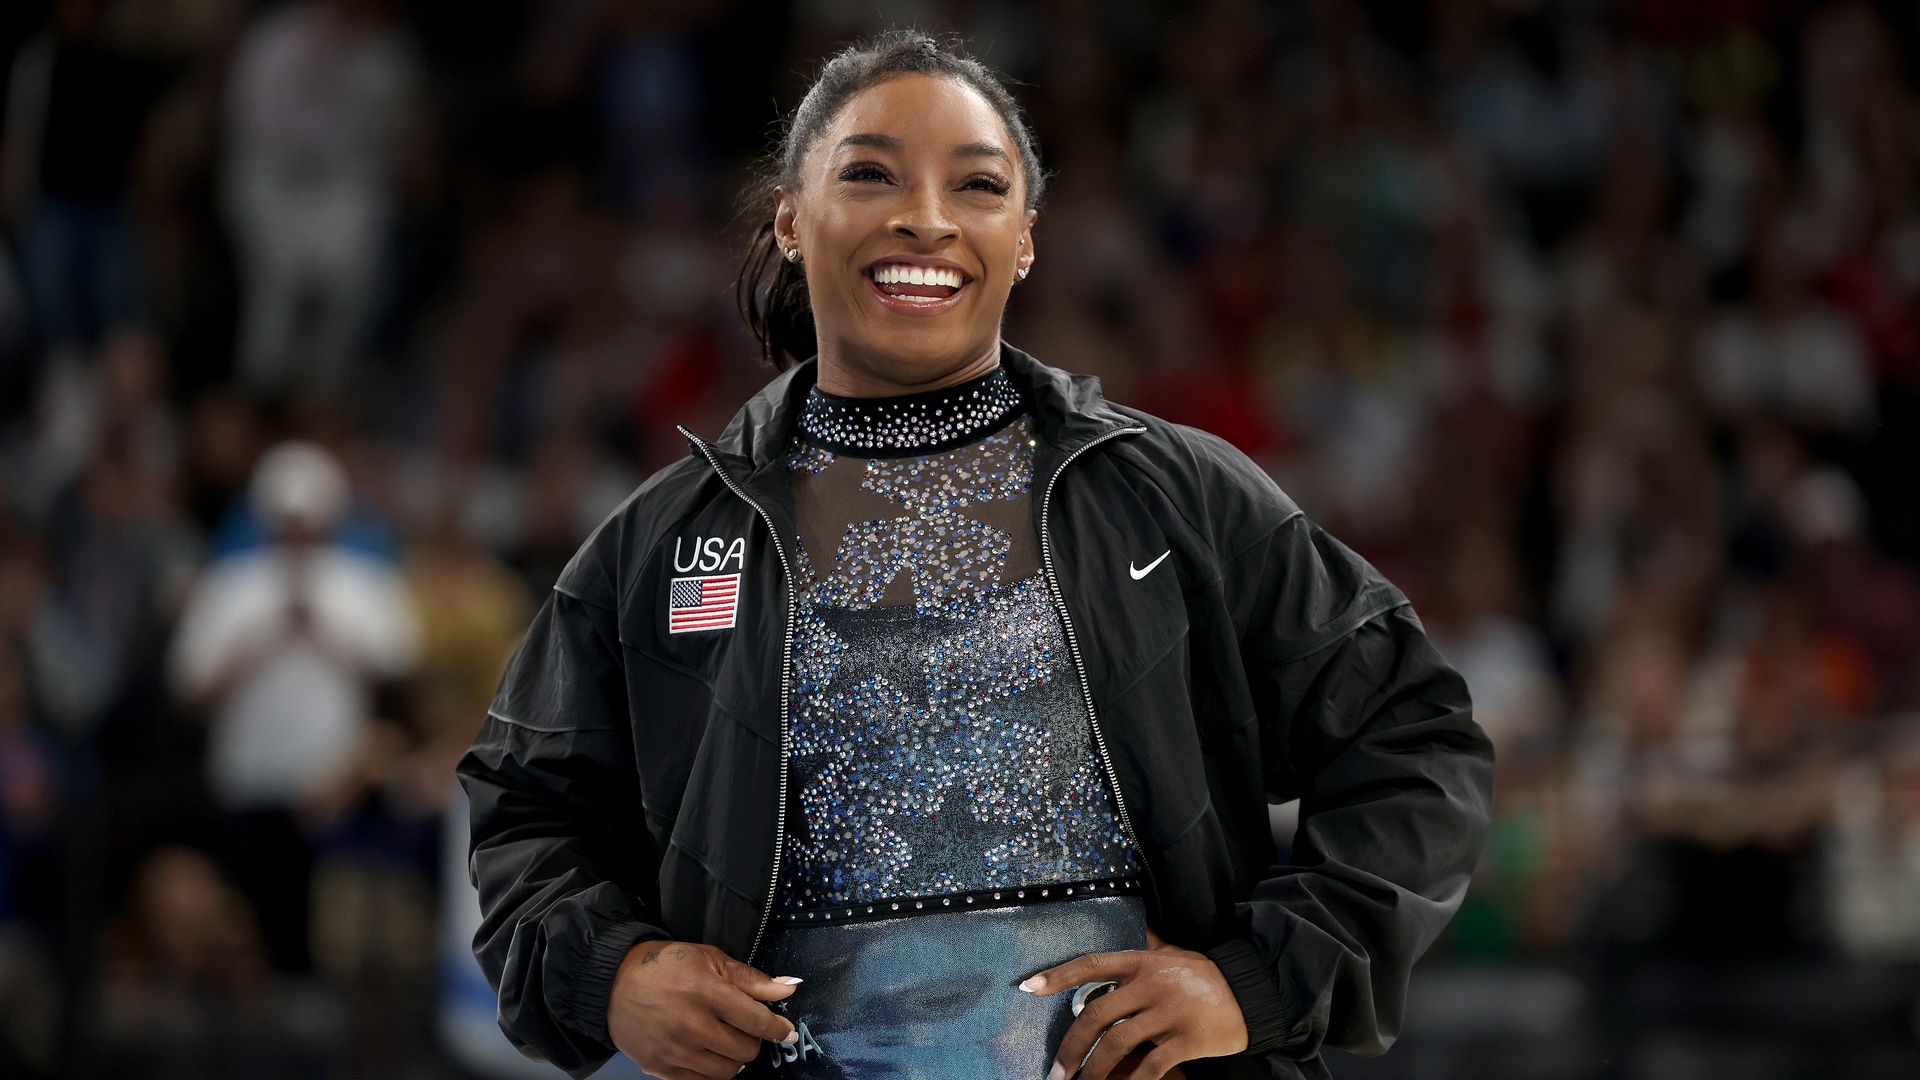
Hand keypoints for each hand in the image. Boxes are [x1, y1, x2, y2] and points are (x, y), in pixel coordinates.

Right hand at [608, 939, 801, 1079]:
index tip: (786, 1032)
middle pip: (745, 1050)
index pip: (755, 1020)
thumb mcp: (709, 960)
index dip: (778, 1029)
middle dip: (752, 1040)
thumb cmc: (665, 967)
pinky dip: (711, 1069)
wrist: (614, 983)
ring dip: (733, 1058)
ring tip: (723, 1040)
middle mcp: (690, 1024)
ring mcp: (674, 1050)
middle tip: (742, 1027)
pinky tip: (705, 1052)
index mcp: (705, 991)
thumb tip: (789, 987)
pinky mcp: (660, 1068)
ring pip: (727, 1071)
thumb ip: (751, 979)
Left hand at [1021, 930, 1244, 1079]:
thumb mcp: (1174, 953)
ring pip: (1118, 1043)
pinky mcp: (1188, 1039)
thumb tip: (1137, 927)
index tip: (1029, 987)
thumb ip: (1150, 946)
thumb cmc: (1206, 975)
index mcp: (1143, 962)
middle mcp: (1151, 984)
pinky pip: (1150, 1065)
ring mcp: (1169, 1012)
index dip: (1058, 975)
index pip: (1092, 965)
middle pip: (1096, 1015)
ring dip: (1094, 1071)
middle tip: (1056, 1072)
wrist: (1252, 992)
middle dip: (1071, 1048)